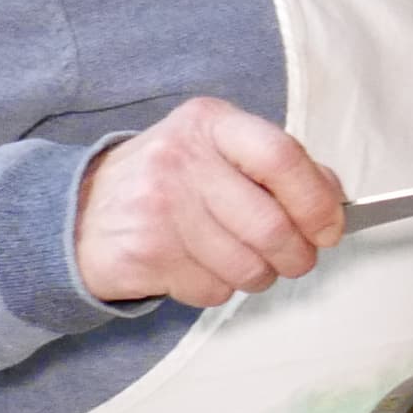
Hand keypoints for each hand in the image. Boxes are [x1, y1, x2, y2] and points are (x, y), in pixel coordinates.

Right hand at [72, 97, 348, 306]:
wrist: (78, 211)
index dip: (316, 201)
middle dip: (297, 255)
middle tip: (296, 259)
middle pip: (271, 226)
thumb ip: (279, 166)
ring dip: (259, 276)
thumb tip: (333, 199)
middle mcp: (182, 159)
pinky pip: (214, 289)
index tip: (329, 228)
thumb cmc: (169, 181)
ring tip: (242, 261)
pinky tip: (197, 265)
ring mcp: (159, 207)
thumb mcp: (218, 150)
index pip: (281, 157)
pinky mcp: (145, 253)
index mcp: (210, 123)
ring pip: (247, 267)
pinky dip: (218, 288)